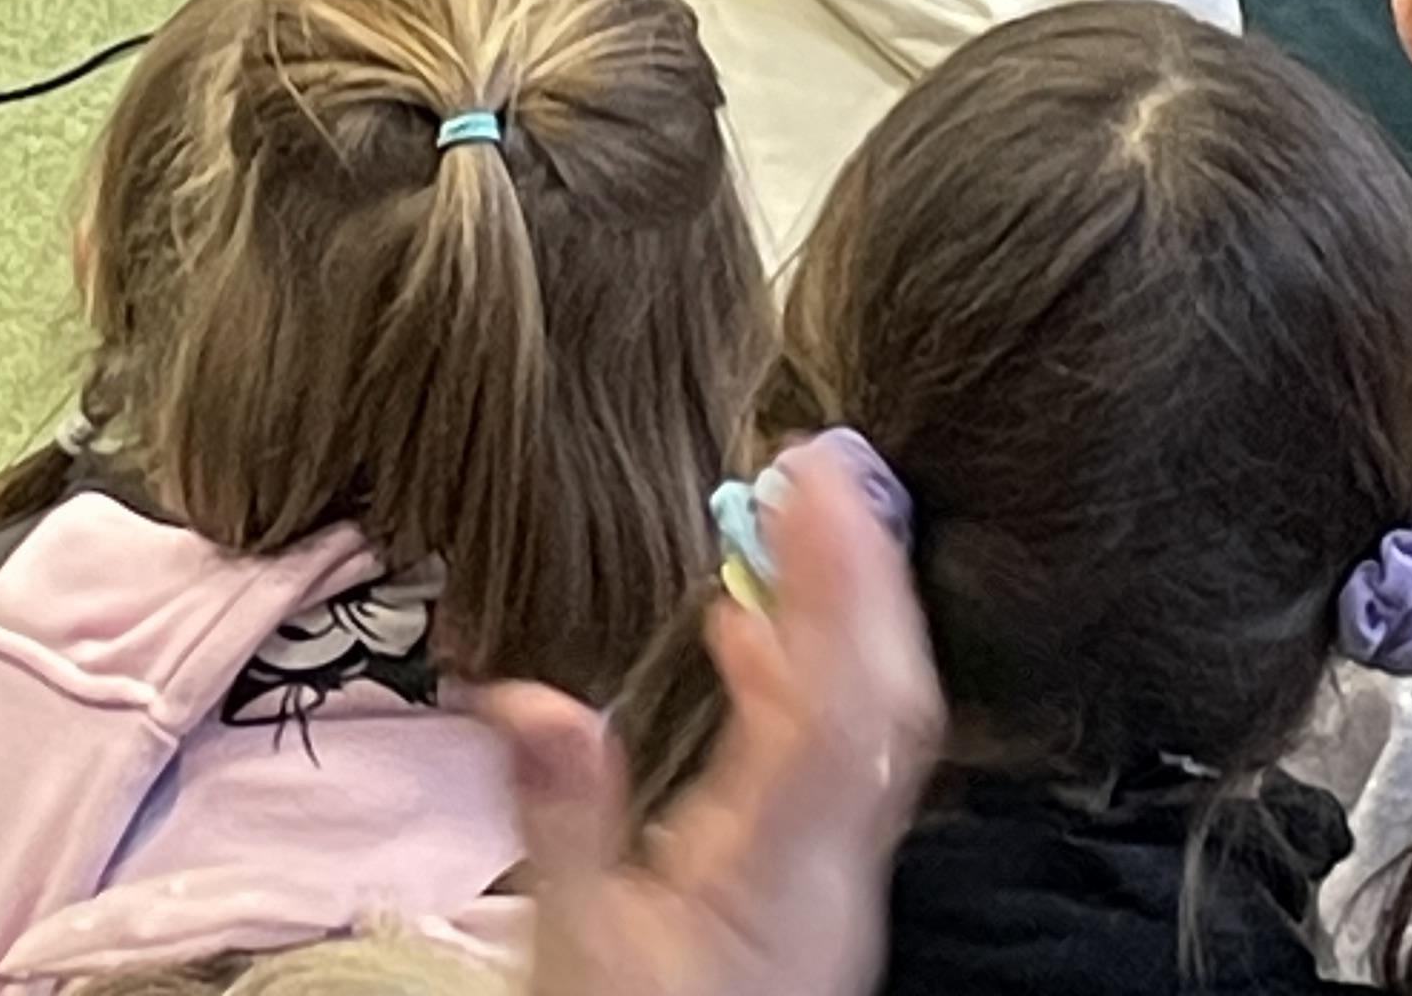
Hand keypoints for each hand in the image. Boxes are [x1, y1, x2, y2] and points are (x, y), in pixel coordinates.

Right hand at [487, 446, 940, 995]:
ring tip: (789, 521)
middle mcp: (834, 873)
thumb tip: (528, 689)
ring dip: (841, 617)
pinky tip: (750, 638)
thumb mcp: (575, 954)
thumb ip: (561, 820)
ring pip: (871, 728)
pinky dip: (808, 677)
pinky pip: (839, 762)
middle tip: (819, 465)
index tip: (812, 477)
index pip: (840, 705)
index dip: (839, 582)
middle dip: (862, 577)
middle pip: (883, 705)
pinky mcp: (814, 895)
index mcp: (784, 877)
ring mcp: (835, 885)